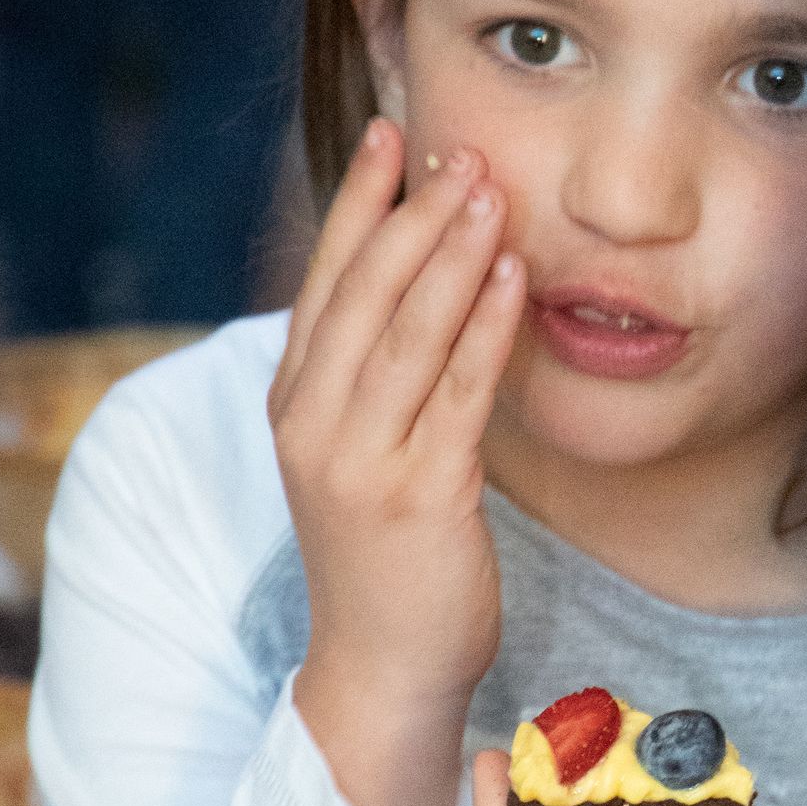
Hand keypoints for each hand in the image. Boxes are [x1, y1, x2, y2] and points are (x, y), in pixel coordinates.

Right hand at [273, 121, 525, 805]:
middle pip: (363, 292)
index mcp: (294, 404)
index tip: (391, 136)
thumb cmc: (384, 560)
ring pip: (409, 332)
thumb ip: (374, 379)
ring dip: (451, 253)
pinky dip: (485, 327)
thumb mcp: (357, 456)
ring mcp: (361, 459)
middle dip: (412, 212)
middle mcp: (315, 424)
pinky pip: (459, 391)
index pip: (324, 282)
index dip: (356, 204)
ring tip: (490, 189)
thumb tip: (418, 288)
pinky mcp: (419, 494)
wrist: (380, 669)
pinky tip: (512, 276)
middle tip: (460, 149)